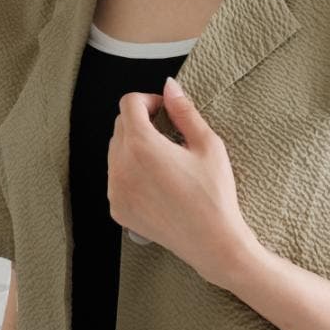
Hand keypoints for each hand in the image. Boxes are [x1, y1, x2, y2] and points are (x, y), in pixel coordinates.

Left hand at [107, 76, 258, 288]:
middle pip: (119, 126)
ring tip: (165, 162)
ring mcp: (115, 190)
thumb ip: (184, 111)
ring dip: (134, 147)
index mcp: (142, 146)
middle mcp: (121, 166)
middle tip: (169, 136)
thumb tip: (169, 86)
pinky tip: (158, 184)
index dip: (148, 101)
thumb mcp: (208, 145)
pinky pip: (116, 178)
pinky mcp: (117, 208)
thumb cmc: (215, 195)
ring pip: (115, 152)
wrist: (213, 242)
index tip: (164, 112)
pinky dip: (131, 173)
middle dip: (140, 123)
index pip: (128, 104)